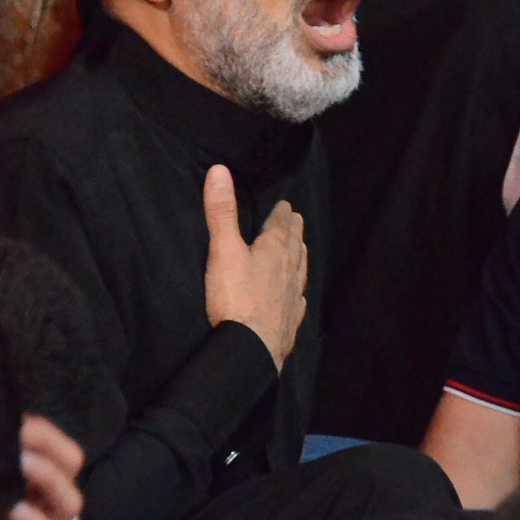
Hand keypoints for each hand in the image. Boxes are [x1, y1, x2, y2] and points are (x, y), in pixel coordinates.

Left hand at [0, 417, 83, 519]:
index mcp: (16, 491)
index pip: (48, 447)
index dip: (37, 428)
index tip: (9, 414)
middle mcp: (34, 511)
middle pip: (71, 465)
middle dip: (50, 444)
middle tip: (20, 435)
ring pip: (72, 502)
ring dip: (48, 479)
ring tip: (20, 466)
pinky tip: (13, 513)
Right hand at [203, 164, 307, 370]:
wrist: (251, 349)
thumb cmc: (236, 297)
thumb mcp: (223, 250)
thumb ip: (221, 212)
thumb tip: (220, 170)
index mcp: (275, 250)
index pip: (281, 224)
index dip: (282, 213)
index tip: (286, 204)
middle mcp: (290, 271)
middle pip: (295, 245)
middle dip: (293, 231)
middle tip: (295, 220)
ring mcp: (293, 298)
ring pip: (300, 271)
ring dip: (299, 257)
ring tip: (300, 249)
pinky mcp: (291, 322)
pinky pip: (298, 301)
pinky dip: (298, 293)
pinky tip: (299, 297)